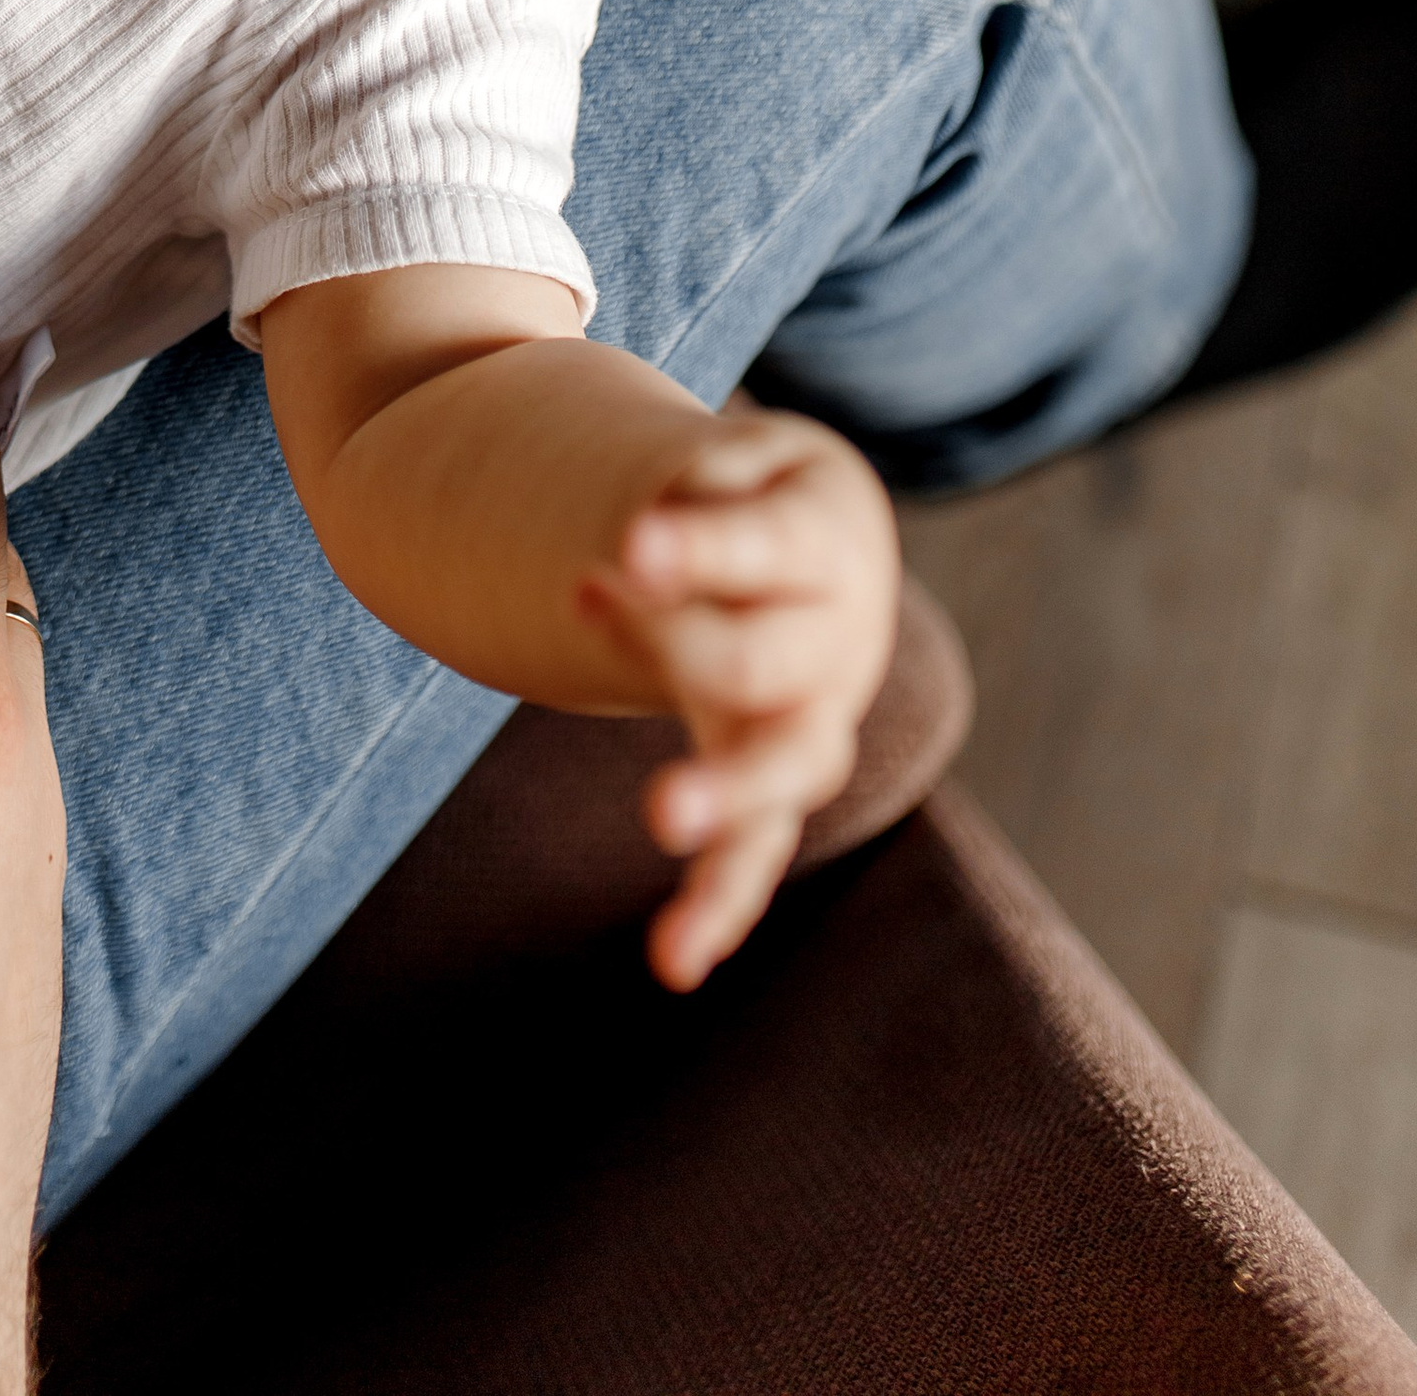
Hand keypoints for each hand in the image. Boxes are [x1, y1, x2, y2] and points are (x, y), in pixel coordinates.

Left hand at [589, 405, 898, 994]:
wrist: (829, 548)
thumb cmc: (766, 493)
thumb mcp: (751, 455)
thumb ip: (707, 482)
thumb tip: (652, 536)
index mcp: (825, 545)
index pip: (766, 549)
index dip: (700, 550)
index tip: (630, 543)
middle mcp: (832, 645)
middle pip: (759, 660)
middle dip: (673, 642)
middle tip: (584, 594)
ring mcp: (811, 723)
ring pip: (784, 771)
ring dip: (725, 794)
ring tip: (661, 815)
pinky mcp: (778, 788)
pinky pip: (760, 853)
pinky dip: (722, 905)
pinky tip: (673, 960)